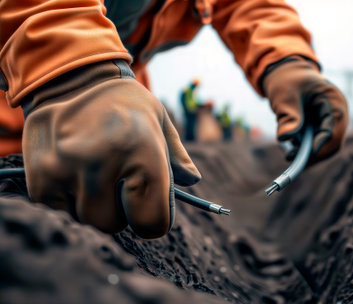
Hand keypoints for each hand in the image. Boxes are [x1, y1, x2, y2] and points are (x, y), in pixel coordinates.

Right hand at [22, 61, 200, 237]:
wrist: (71, 77)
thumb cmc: (124, 104)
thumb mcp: (160, 121)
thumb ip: (177, 157)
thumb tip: (192, 181)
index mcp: (142, 151)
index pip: (152, 222)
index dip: (153, 219)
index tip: (147, 209)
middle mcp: (101, 162)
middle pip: (114, 224)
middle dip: (119, 210)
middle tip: (117, 182)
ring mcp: (65, 170)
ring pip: (85, 219)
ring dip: (92, 204)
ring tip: (93, 172)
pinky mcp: (38, 176)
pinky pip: (59, 210)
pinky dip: (67, 198)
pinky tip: (72, 171)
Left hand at [263, 58, 348, 162]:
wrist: (286, 73)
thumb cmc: (288, 80)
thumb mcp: (285, 94)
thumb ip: (287, 115)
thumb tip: (285, 138)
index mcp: (335, 103)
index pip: (334, 131)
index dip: (320, 146)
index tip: (303, 157)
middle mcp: (337, 115)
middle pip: (333, 143)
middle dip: (313, 154)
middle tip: (291, 160)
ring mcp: (329, 122)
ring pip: (324, 146)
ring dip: (307, 151)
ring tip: (288, 150)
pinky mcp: (319, 127)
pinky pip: (315, 143)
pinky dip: (303, 147)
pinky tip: (290, 146)